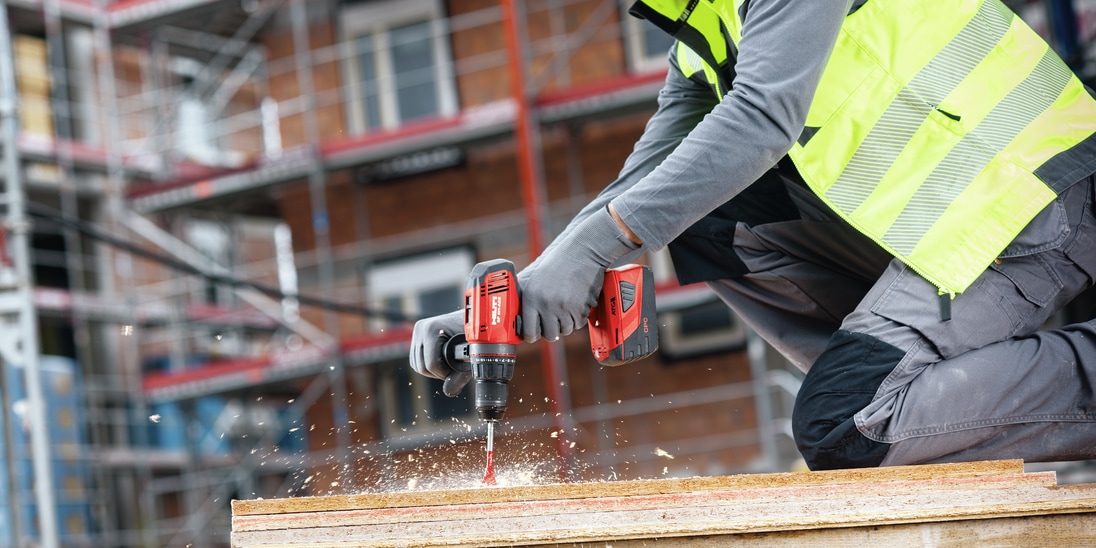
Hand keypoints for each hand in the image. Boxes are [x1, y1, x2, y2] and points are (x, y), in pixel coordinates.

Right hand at [408, 310, 472, 395]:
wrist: (475, 318)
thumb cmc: (476, 334)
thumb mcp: (471, 355)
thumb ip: (461, 375)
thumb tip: (449, 391)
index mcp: (432, 329)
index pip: (431, 364)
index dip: (446, 373)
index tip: (459, 369)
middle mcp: (421, 328)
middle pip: (422, 367)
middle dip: (440, 373)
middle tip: (456, 368)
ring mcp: (417, 332)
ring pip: (417, 366)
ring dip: (433, 370)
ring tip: (450, 363)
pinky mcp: (416, 336)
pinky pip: (416, 361)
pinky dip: (428, 366)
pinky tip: (442, 361)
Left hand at [521, 207, 638, 341]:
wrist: (581, 253)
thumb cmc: (558, 264)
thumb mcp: (536, 279)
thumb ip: (530, 300)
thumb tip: (524, 320)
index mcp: (531, 297)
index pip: (528, 331)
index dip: (532, 336)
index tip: (534, 335)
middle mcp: (545, 305)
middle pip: (548, 335)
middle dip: (552, 331)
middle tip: (554, 322)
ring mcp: (563, 308)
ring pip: (565, 331)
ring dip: (566, 323)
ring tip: (566, 309)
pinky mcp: (579, 308)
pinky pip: (578, 323)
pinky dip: (578, 318)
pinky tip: (576, 304)